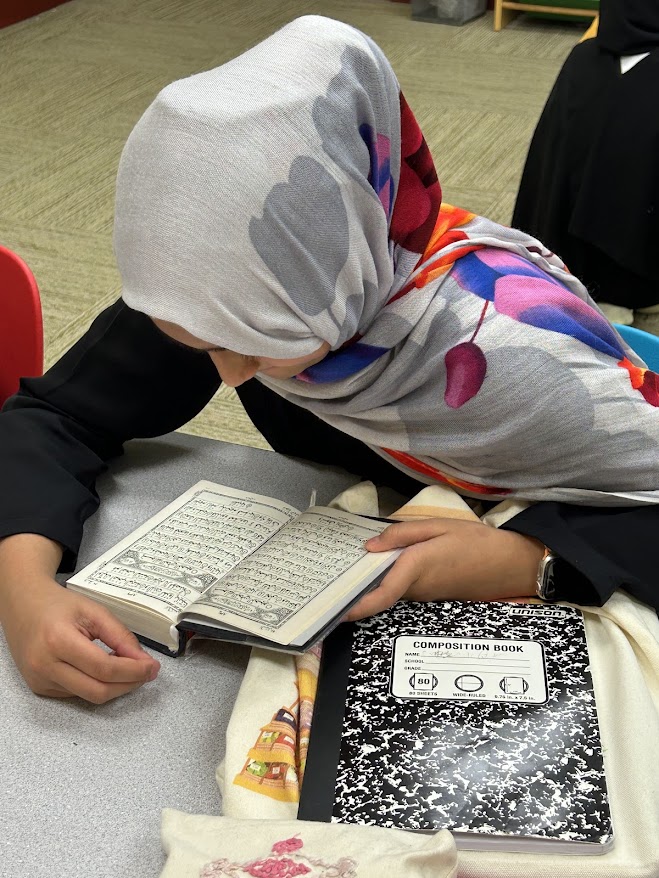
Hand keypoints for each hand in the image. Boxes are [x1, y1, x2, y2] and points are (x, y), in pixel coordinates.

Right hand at [0, 576, 159, 702]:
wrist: (22, 606)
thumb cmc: (57, 604)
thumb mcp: (94, 611)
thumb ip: (120, 636)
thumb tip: (142, 661)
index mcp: (58, 640)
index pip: (103, 668)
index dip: (133, 671)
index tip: (152, 667)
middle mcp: (44, 665)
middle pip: (97, 691)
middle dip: (128, 685)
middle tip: (147, 673)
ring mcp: (39, 680)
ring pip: (88, 696)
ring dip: (115, 686)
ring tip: (127, 667)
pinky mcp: (39, 688)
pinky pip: (77, 694)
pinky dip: (96, 685)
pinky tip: (104, 670)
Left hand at [344, 518, 543, 620]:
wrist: (510, 565)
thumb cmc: (476, 541)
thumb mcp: (440, 526)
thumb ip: (403, 533)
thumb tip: (370, 546)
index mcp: (418, 567)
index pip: (382, 593)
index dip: (358, 605)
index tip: (338, 610)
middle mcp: (417, 587)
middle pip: (380, 592)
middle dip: (358, 589)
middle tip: (333, 577)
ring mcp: (425, 594)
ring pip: (390, 590)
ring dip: (372, 584)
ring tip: (350, 566)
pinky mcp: (431, 594)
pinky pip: (402, 588)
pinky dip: (388, 580)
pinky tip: (380, 564)